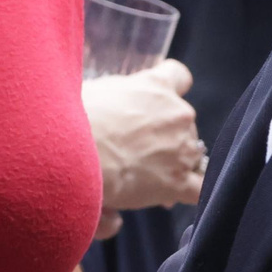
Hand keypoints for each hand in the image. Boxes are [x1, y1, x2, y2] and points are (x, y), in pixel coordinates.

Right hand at [86, 61, 205, 236]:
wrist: (73, 154)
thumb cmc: (77, 119)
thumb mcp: (98, 89)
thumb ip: (122, 92)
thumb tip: (120, 104)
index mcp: (157, 86)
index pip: (179, 76)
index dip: (170, 90)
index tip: (157, 102)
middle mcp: (177, 113)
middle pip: (184, 121)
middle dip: (166, 133)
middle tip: (138, 149)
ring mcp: (183, 148)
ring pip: (192, 154)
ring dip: (174, 162)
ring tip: (143, 177)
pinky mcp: (179, 182)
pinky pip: (198, 188)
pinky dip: (187, 191)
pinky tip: (170, 195)